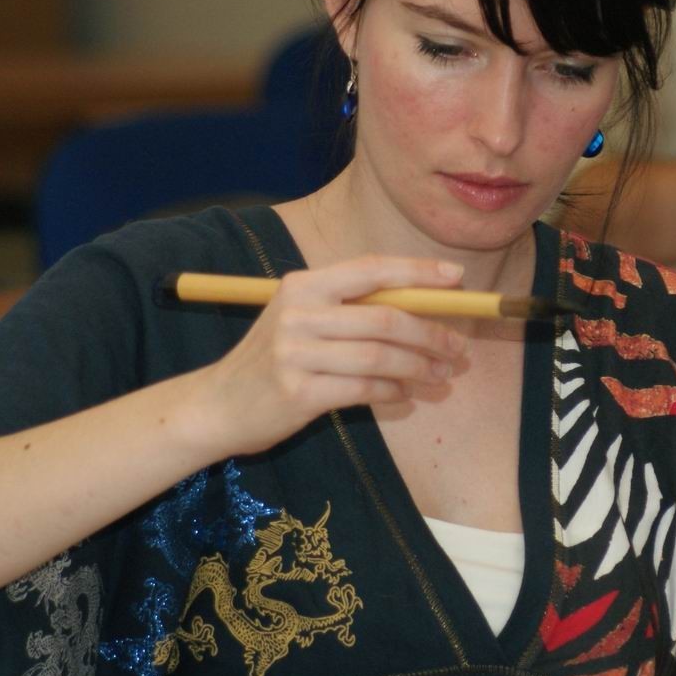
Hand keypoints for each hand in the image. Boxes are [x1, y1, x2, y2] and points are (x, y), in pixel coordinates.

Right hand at [191, 256, 467, 457]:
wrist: (217, 405)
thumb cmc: (274, 360)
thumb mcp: (302, 319)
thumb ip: (350, 309)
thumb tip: (423, 307)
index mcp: (304, 285)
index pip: (371, 270)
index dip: (418, 272)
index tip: (456, 278)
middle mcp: (299, 313)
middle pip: (384, 318)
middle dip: (431, 333)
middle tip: (458, 349)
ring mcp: (296, 353)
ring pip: (379, 356)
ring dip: (419, 367)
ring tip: (441, 374)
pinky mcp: (298, 392)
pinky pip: (363, 389)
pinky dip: (393, 391)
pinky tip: (404, 394)